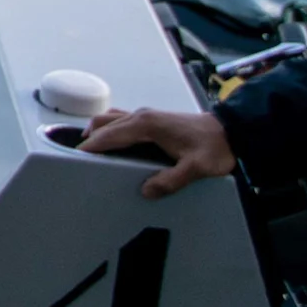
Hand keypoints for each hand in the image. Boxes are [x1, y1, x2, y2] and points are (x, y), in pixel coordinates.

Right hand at [81, 106, 235, 199]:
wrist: (232, 131)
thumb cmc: (214, 148)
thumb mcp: (196, 168)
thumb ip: (170, 181)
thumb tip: (146, 191)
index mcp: (146, 125)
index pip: (108, 135)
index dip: (89, 147)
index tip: (74, 159)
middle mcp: (142, 116)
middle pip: (103, 123)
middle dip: (88, 139)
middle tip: (78, 160)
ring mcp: (147, 115)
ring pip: (111, 118)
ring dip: (98, 131)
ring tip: (90, 151)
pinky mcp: (153, 118)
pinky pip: (122, 119)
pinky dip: (110, 128)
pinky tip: (113, 142)